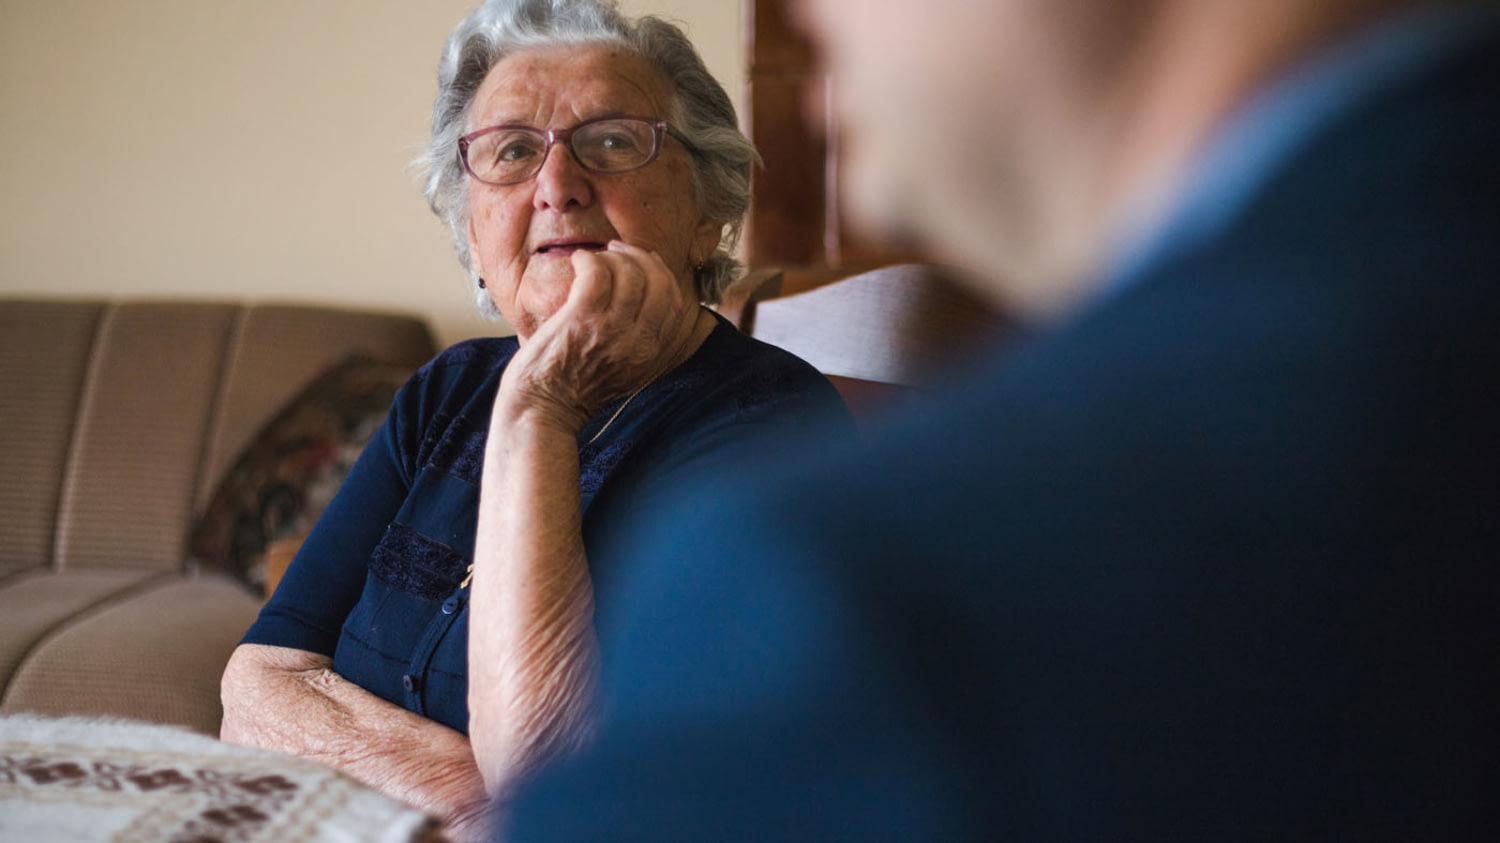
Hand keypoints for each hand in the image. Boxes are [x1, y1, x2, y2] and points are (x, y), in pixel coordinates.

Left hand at [496, 241, 702, 432]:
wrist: (541, 411)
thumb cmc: (574, 388)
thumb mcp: (625, 370)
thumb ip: (640, 339)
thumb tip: (644, 295)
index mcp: (651, 354)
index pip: (673, 301)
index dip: (661, 273)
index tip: (643, 263)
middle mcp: (637, 342)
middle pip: (657, 282)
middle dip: (638, 257)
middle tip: (616, 252)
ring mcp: (610, 331)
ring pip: (629, 274)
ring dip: (611, 258)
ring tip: (594, 260)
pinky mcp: (581, 321)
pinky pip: (597, 274)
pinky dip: (589, 260)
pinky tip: (579, 262)